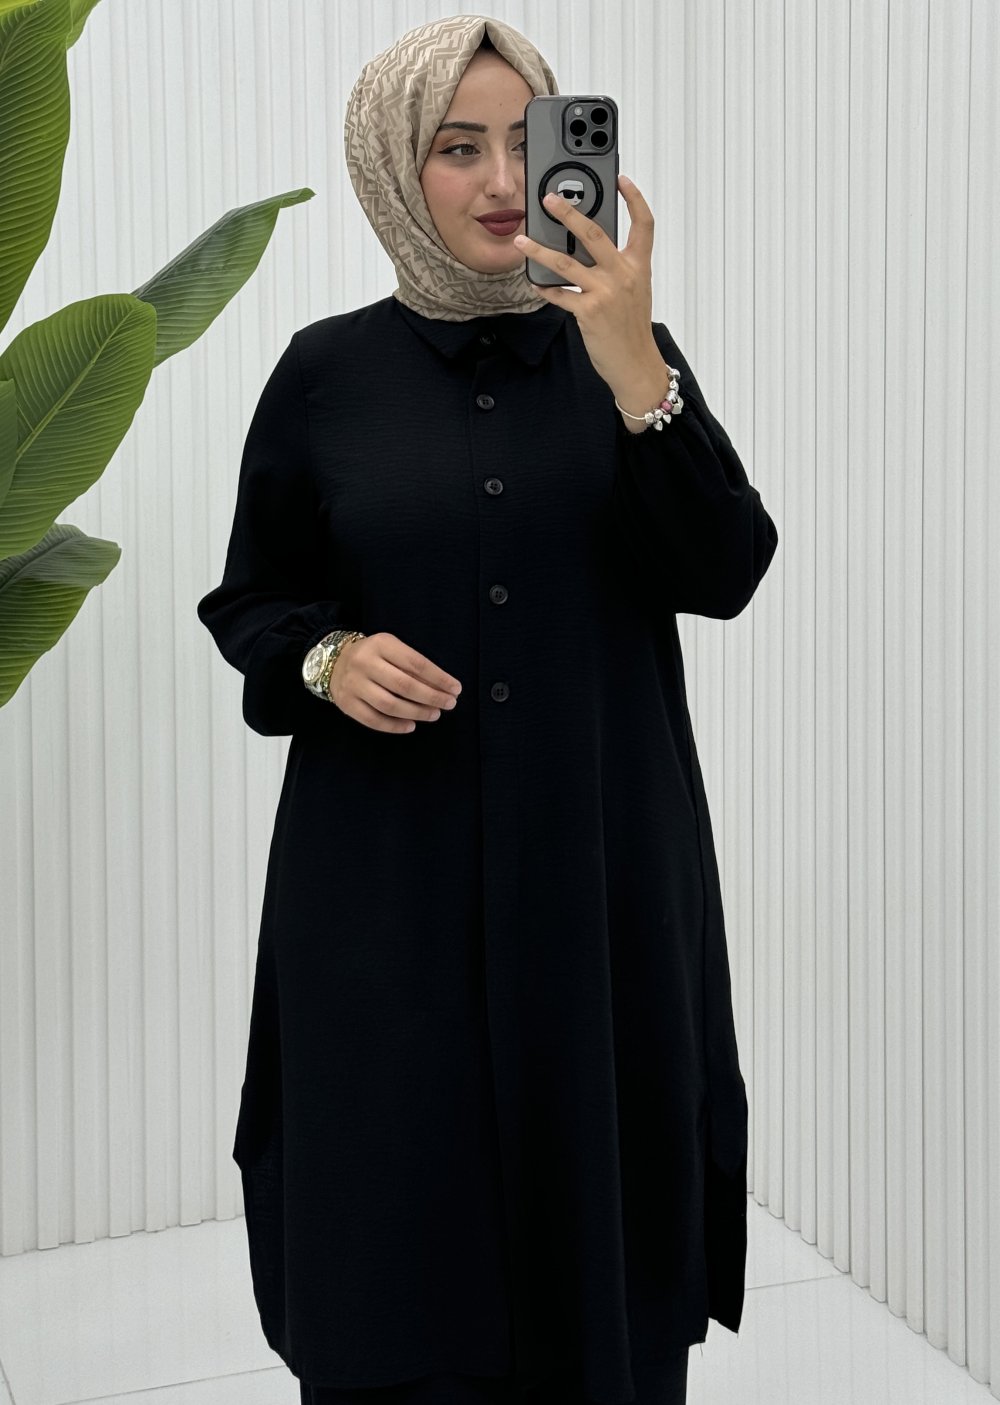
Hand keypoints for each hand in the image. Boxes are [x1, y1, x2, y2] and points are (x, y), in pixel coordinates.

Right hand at [328, 632, 461, 733]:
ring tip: (434, 715)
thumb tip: (441, 687)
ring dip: (416, 712)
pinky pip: (373, 719)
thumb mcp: (392, 649)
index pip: (416, 663)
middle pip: (404, 685)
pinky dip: (395, 726)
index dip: (439, 678)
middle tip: (449, 704)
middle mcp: (365, 663)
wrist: (334, 662)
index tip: (455, 689)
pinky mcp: (347, 704)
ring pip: (390, 705)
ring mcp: (353, 685)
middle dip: (431, 697)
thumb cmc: (374, 656)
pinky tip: (411, 726)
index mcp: (381, 644)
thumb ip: (413, 665)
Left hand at [513, 175, 662, 394]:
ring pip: (566, 263)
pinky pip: (559, 294)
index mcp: (638, 266)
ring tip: (522, 240)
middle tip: (548, 199)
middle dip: (568, 212)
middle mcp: (623, 275)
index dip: (634, 198)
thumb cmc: (633, 328)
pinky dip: (544, 287)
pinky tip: (534, 281)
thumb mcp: (635, 291)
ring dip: (540, 249)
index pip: (643, 224)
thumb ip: (618, 267)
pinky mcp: (588, 312)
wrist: (636, 364)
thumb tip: (590, 248)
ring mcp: (605, 293)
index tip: (621, 179)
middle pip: (594, 234)